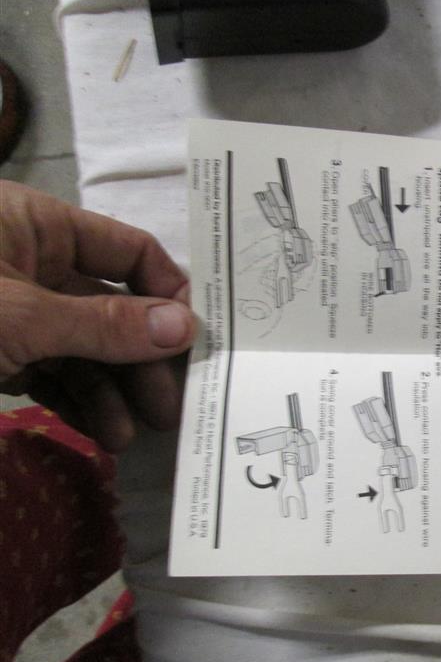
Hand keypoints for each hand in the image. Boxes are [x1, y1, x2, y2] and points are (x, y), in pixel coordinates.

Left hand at [0, 180, 196, 451]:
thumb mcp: (18, 317)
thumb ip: (104, 323)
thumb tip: (187, 326)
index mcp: (38, 225)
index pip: (129, 249)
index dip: (169, 292)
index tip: (199, 342)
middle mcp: (32, 262)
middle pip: (113, 305)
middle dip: (143, 357)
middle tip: (172, 407)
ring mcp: (13, 311)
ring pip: (85, 346)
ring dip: (113, 390)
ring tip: (131, 435)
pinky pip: (51, 371)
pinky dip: (76, 400)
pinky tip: (99, 432)